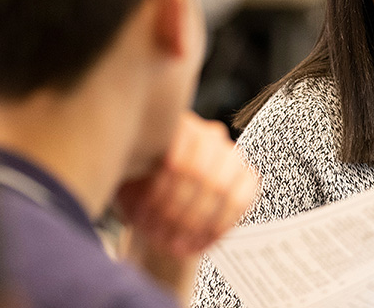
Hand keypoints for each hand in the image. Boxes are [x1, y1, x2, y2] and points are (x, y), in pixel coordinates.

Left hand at [116, 112, 259, 257]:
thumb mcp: (126, 181)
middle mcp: (208, 134)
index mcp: (177, 127)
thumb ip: (132, 174)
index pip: (176, 159)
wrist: (160, 209)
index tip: (141, 221)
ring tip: (174, 246)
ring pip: (220, 188)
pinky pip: (240, 201)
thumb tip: (138, 177)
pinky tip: (197, 244)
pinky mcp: (247, 177)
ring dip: (196, 223)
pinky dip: (217, 227)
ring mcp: (231, 154)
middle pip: (199, 174)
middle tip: (158, 238)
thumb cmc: (138, 193)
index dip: (159, 195)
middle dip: (178, 213)